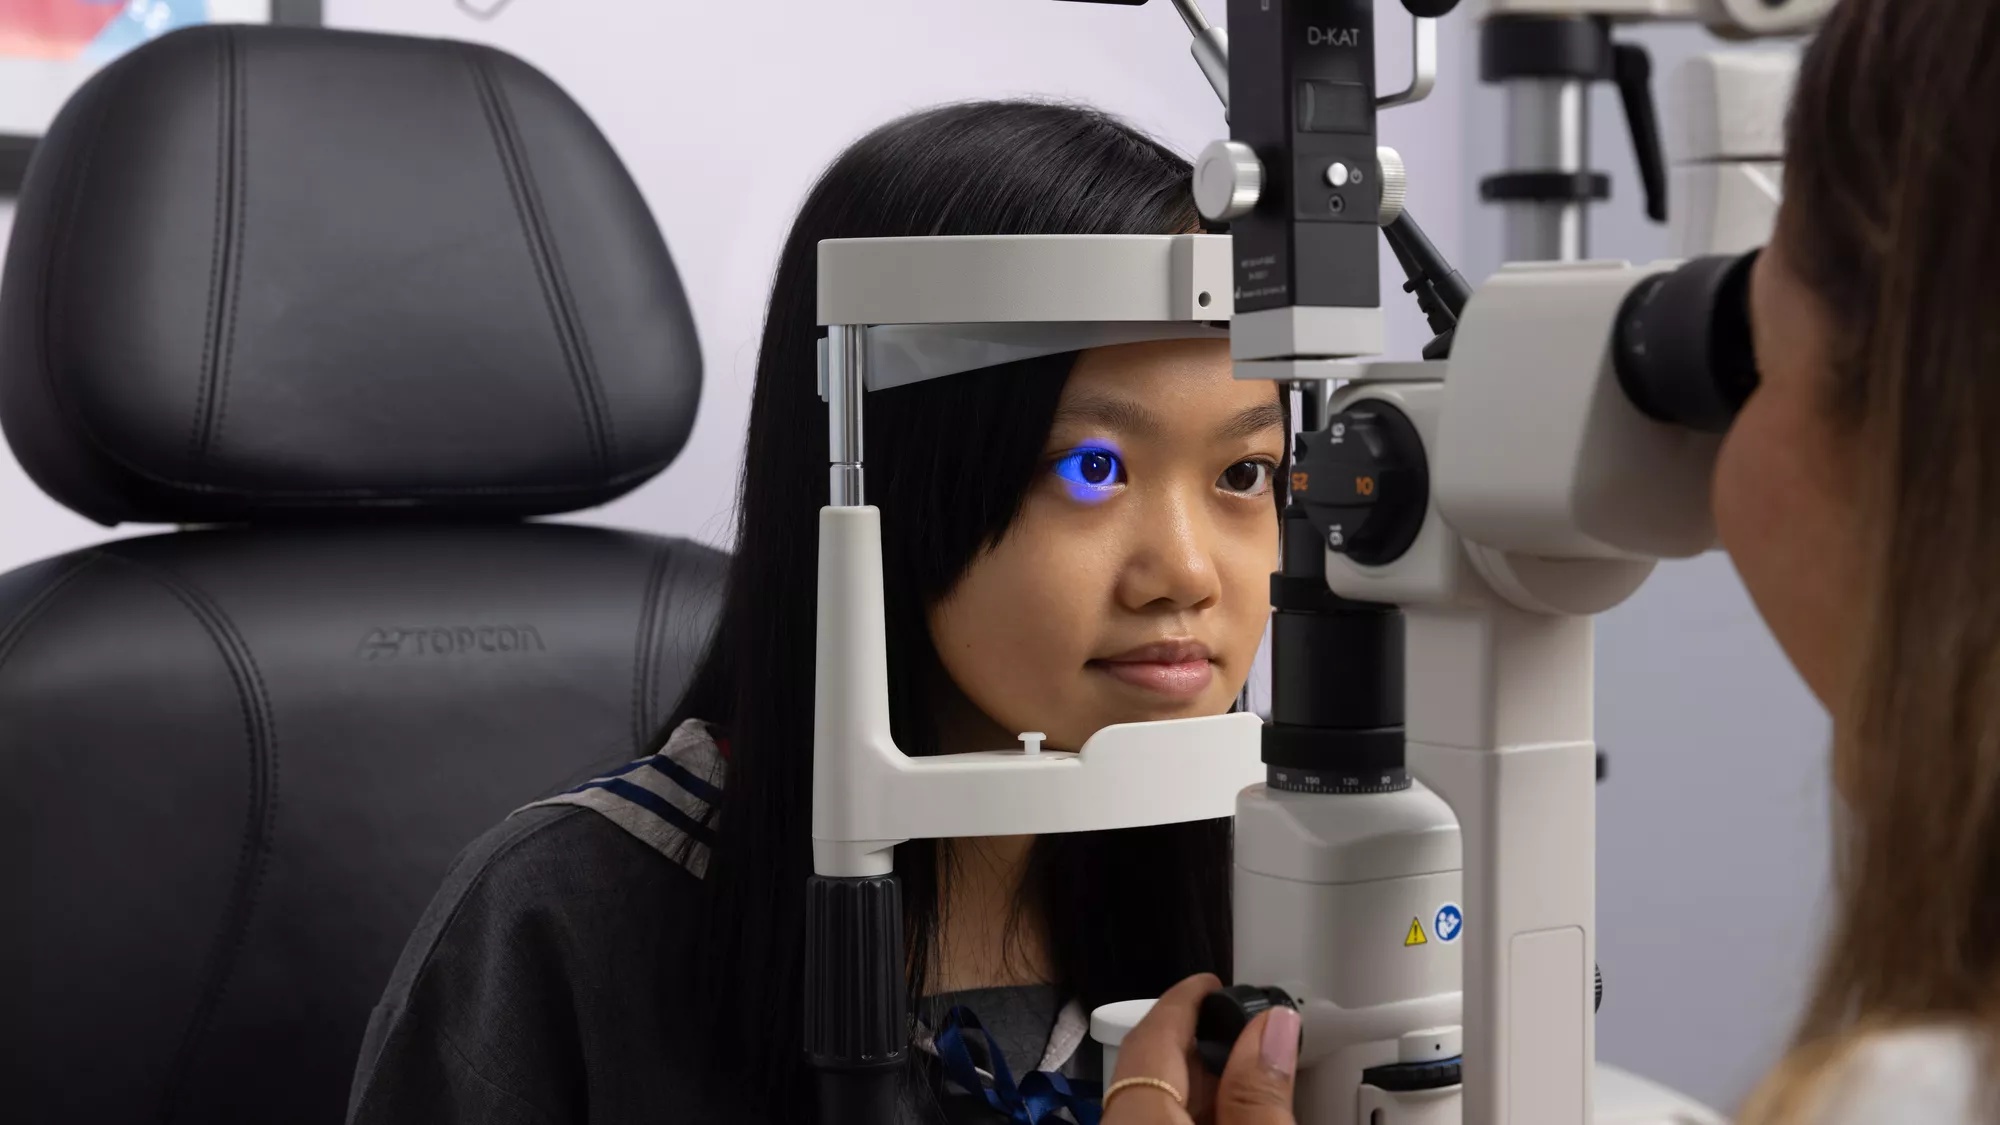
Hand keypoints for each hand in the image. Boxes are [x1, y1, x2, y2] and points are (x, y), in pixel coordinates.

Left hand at [1101, 973, 1300, 1124]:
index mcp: (1137, 1120)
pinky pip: (1149, 1122)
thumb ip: (1258, 1094)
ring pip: (1147, 1100)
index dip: (1183, 1002)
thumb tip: (1271, 1028)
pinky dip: (1184, 1110)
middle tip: (1238, 1023)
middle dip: (1193, 1042)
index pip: (1150, 1039)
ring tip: (1243, 1070)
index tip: (1210, 984)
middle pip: (1146, 1069)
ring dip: (1193, 1082)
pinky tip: (1222, 1113)